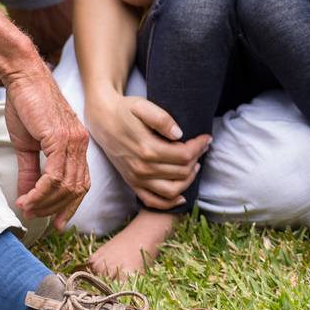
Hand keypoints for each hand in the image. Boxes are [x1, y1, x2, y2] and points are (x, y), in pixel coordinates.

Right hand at [0, 61, 89, 228]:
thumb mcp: (28, 144)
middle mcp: (80, 144)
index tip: (55, 221)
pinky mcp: (60, 138)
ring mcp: (73, 141)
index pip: (82, 183)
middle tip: (33, 215)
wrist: (23, 77)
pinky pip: (55, 174)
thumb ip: (31, 171)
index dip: (69, 205)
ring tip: (26, 207)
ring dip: (45, 202)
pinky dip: (41, 191)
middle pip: (76, 189)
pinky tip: (27, 197)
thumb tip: (27, 196)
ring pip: (66, 185)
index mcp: (77, 145)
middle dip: (54, 208)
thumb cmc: (26, 105)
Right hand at [86, 90, 211, 210]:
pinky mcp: (131, 183)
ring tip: (195, 165)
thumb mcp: (142, 106)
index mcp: (147, 148)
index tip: (207, 138)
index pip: (184, 155)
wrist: (102, 119)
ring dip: (188, 180)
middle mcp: (142, 168)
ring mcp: (136, 178)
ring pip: (171, 190)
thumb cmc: (125, 110)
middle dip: (197, 159)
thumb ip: (162, 119)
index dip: (199, 147)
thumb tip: (179, 134)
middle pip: (181, 172)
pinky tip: (181, 195)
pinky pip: (152, 201)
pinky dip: (169, 203)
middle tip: (202, 147)